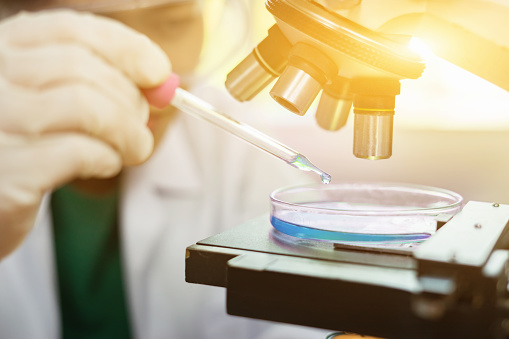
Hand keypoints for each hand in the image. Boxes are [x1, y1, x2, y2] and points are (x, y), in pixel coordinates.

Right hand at [0, 9, 170, 258]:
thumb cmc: (26, 149)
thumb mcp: (50, 103)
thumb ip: (95, 83)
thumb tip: (160, 80)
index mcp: (2, 52)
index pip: (68, 31)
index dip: (124, 48)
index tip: (159, 71)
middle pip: (81, 68)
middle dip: (129, 98)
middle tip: (143, 123)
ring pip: (84, 106)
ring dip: (127, 131)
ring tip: (135, 149)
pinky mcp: (6, 171)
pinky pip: (77, 151)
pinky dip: (107, 157)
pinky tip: (106, 164)